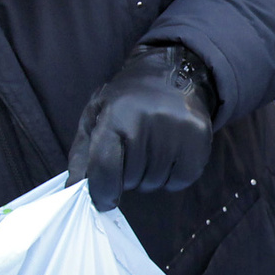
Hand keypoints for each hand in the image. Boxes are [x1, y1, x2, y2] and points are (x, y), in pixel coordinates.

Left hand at [68, 43, 217, 210]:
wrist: (173, 74)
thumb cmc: (128, 100)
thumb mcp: (96, 116)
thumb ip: (82, 154)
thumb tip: (73, 189)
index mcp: (117, 114)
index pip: (105, 168)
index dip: (101, 191)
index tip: (103, 200)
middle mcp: (148, 121)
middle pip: (130, 179)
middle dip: (126, 176)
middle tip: (131, 154)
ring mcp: (177, 130)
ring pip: (155, 183)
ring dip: (149, 177)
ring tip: (151, 151)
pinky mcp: (200, 140)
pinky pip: (179, 181)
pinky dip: (171, 177)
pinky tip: (169, 155)